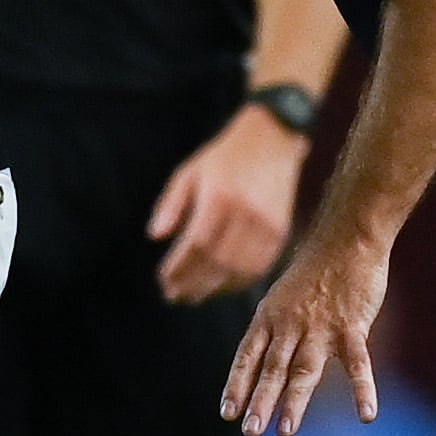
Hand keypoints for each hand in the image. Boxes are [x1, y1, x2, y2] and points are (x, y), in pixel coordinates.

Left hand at [148, 102, 307, 302]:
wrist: (273, 140)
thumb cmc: (225, 157)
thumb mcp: (190, 171)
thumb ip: (171, 203)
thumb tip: (155, 236)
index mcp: (219, 197)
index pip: (197, 244)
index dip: (180, 267)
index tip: (164, 281)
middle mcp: (244, 214)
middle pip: (217, 261)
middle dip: (193, 283)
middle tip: (174, 296)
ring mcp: (266, 226)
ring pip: (239, 269)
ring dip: (214, 288)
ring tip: (193, 296)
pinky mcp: (280, 232)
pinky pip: (259, 267)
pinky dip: (239, 282)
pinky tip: (222, 287)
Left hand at [221, 230, 387, 435]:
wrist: (346, 237)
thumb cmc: (315, 270)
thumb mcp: (282, 297)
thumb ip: (276, 331)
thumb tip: (265, 364)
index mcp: (269, 316)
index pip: (247, 356)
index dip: (237, 384)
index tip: (227, 413)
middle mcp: (290, 324)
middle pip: (272, 368)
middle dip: (260, 401)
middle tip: (250, 431)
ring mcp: (321, 327)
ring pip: (304, 369)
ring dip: (294, 401)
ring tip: (285, 431)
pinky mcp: (352, 327)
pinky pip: (359, 363)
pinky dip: (363, 390)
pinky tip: (366, 415)